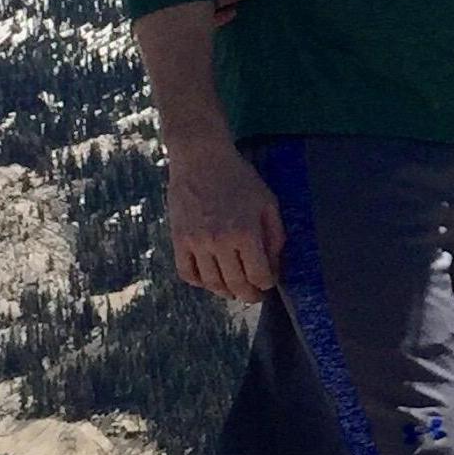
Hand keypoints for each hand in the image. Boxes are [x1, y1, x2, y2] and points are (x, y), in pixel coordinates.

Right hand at [166, 139, 285, 303]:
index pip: (259, 275)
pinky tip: (210, 279)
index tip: (268, 283)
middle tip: (254, 295)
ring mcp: (197, 243)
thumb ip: (275, 235)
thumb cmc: (239, 178)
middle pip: (236, 284)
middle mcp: (221, 242)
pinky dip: (200, 282)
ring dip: (225, 292)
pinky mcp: (179, 240)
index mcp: (246, 232)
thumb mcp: (267, 201)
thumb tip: (274, 265)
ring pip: (212, 284)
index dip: (267, 284)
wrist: (202, 158)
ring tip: (234, 289)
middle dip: (249, 294)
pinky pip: (187, 274)